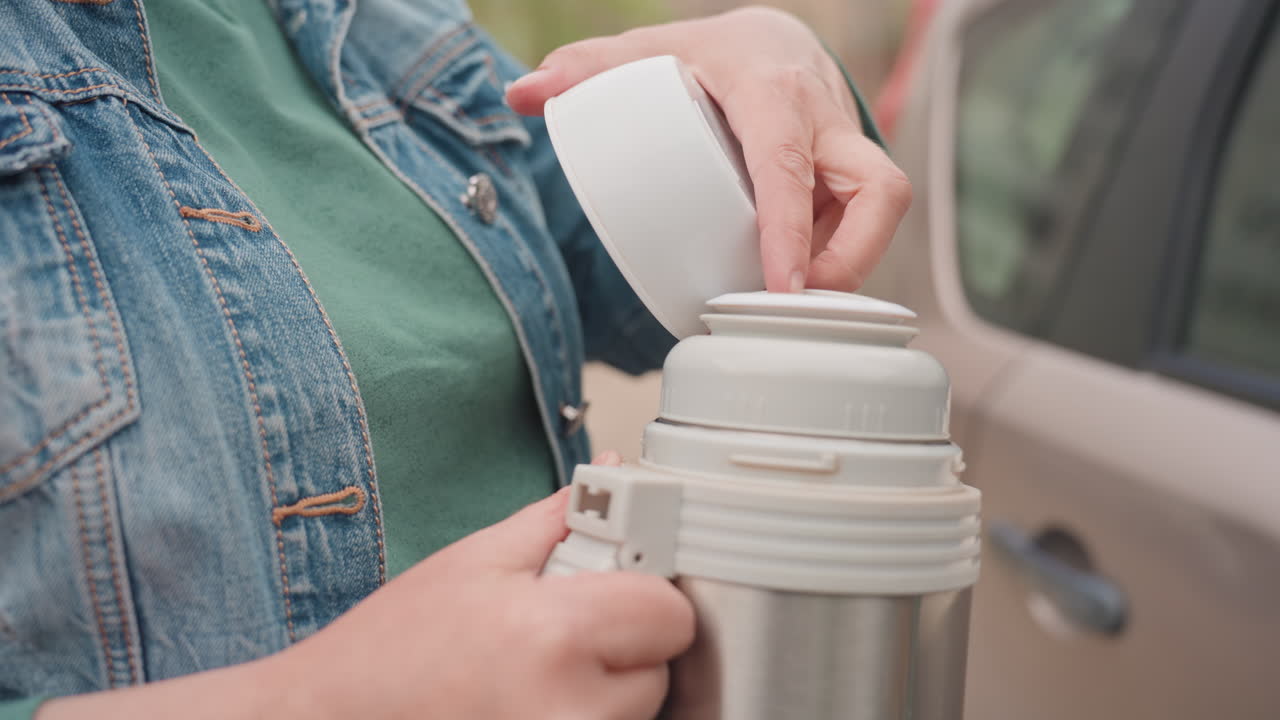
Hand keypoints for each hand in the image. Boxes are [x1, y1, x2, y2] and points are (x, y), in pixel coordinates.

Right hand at [39, 451, 692, 719]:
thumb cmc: (389, 650)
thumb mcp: (475, 562)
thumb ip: (562, 518)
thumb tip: (616, 471)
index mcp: (551, 635)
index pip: (671, 615)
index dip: (643, 598)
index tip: (614, 595)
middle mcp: (566, 710)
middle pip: (660, 670)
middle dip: (620, 650)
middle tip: (553, 643)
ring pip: (636, 714)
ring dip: (603, 696)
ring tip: (533, 680)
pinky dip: (583, 716)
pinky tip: (530, 704)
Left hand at [507, 7, 911, 293]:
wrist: (775, 41)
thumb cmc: (714, 54)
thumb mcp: (653, 49)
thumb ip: (588, 67)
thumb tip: (521, 94)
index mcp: (774, 91)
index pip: (790, 162)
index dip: (790, 228)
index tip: (781, 287)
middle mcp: (826, 119)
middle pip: (878, 192)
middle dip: (849, 258)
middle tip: (792, 305)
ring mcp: (849, 152)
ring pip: (879, 214)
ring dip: (843, 265)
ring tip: (782, 302)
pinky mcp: (854, 180)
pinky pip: (863, 226)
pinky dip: (835, 260)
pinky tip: (792, 286)